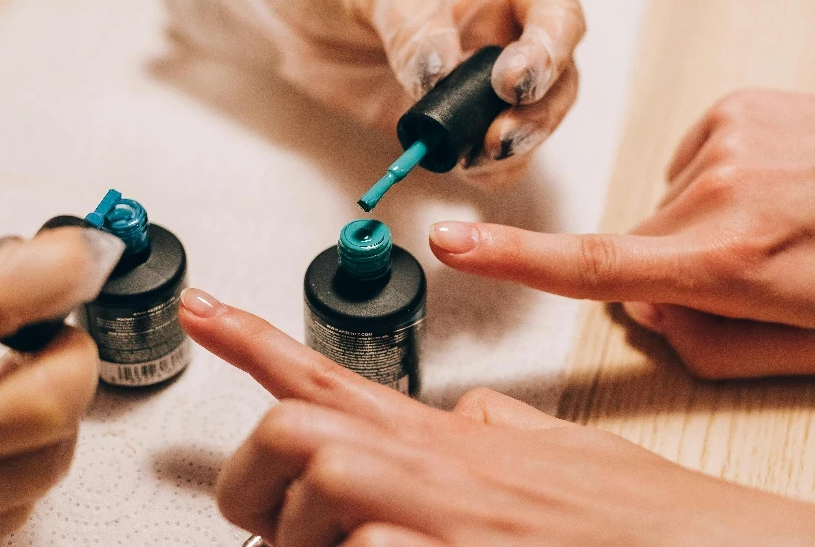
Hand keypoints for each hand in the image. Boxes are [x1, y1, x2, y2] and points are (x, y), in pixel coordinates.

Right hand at [0, 229, 122, 545]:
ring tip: (26, 382)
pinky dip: (25, 461)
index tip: (87, 253)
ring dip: (57, 415)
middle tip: (59, 335)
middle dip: (72, 360)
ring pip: (47, 460)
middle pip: (45, 403)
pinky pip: (18, 502)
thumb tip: (28, 258)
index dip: (54, 268)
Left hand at [163, 0, 583, 183]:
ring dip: (511, 149)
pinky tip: (459, 167)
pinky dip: (482, 172)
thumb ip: (411, 23)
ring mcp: (480, 89)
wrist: (297, 10)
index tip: (512, 80)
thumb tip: (437, 74)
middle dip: (536, 115)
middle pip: (556, 83)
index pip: (557, 17)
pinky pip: (487, 160)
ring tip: (474, 156)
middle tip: (498, 135)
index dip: (548, 51)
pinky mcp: (452, 127)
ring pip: (530, 127)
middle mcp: (504, 40)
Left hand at [179, 287, 814, 546]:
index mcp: (446, 436)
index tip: (199, 308)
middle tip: (263, 515)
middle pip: (293, 431)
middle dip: (253, 479)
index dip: (247, 337)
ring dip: (308, 545)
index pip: (323, 370)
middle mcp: (435, 467)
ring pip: (318, 498)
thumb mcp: (547, 450)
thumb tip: (453, 415)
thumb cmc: (632, 518)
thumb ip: (487, 427)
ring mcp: (444, 520)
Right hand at [429, 90, 814, 378]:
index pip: (595, 266)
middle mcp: (717, 193)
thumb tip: (647, 311)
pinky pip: (691, 160)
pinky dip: (717, 178)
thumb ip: (706, 345)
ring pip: (667, 203)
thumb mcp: (802, 345)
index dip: (514, 260)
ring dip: (702, 220)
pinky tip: (774, 184)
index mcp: (732, 262)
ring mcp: (725, 140)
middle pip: (636, 245)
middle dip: (668, 266)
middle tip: (745, 271)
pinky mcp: (736, 107)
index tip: (452, 243)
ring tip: (778, 221)